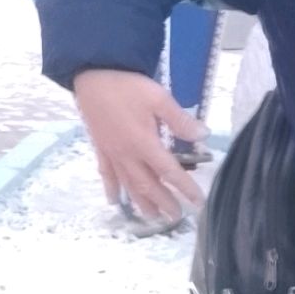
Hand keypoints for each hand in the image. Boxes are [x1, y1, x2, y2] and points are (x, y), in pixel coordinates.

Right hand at [73, 69, 206, 222]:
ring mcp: (112, 154)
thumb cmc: (127, 86)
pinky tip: (114, 200)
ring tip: (152, 217)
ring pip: (128, 185)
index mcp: (144, 143)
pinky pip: (106, 174)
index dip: (184, 188)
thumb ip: (180, 119)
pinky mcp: (100, 148)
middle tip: (176, 217)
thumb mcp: (159, 98)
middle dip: (163, 202)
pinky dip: (111, 189)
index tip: (198, 202)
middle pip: (147, 185)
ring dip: (141, 202)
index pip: (169, 171)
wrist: (92, 76)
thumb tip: (203, 136)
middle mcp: (127, 155)